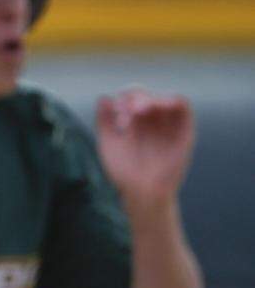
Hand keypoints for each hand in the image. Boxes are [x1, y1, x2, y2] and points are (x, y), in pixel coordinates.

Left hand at [96, 88, 194, 206]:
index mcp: (133, 121)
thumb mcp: (109, 144)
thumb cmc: (124, 171)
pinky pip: (183, 107)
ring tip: (138, 110)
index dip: (123, 100)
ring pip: (163, 98)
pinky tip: (159, 104)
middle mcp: (150, 120)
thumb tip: (104, 98)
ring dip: (151, 99)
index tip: (118, 116)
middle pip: (144, 95)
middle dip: (133, 99)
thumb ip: (104, 121)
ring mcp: (167, 124)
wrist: (142, 191)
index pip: (129, 98)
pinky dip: (172, 100)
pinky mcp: (184, 130)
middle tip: (127, 112)